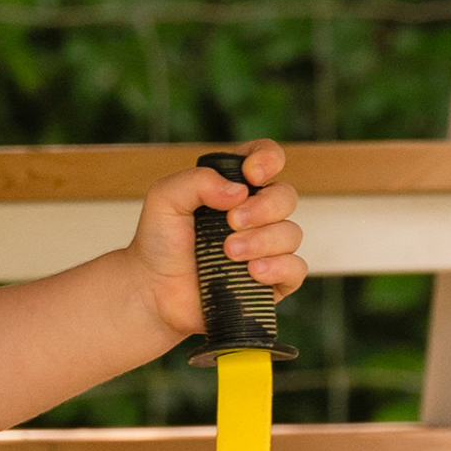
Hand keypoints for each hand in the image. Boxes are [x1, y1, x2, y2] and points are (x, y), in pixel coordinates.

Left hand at [128, 141, 306, 345]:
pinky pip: (296, 269)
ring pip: (291, 234)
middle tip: (232, 222)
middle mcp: (256, 214)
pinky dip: (278, 267)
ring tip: (230, 252)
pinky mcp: (272, 281)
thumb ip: (197, 182)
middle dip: (264, 207)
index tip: (251, 175)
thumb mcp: (165, 199)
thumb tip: (239, 191)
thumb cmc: (160, 243)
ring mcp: (266, 248)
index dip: (268, 159)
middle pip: (285, 196)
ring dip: (263, 240)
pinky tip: (253, 271)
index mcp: (234, 187)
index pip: (267, 158)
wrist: (154, 292)